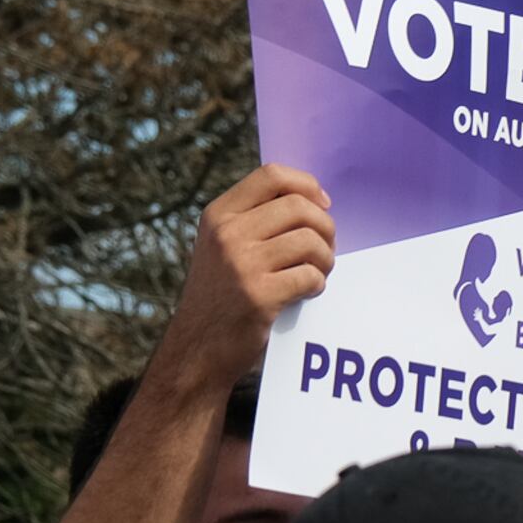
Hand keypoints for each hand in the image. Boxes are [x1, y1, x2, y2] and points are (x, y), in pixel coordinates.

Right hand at [160, 164, 334, 395]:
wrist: (198, 348)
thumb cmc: (222, 295)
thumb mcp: (222, 246)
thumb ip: (255, 220)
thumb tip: (315, 201)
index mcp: (219, 215)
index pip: (271, 175)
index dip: (306, 185)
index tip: (322, 205)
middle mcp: (227, 234)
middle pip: (298, 207)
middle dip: (325, 227)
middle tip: (325, 249)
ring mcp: (242, 264)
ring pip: (309, 241)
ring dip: (325, 258)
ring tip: (318, 272)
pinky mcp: (259, 296)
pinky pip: (310, 276)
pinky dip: (318, 284)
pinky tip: (308, 292)